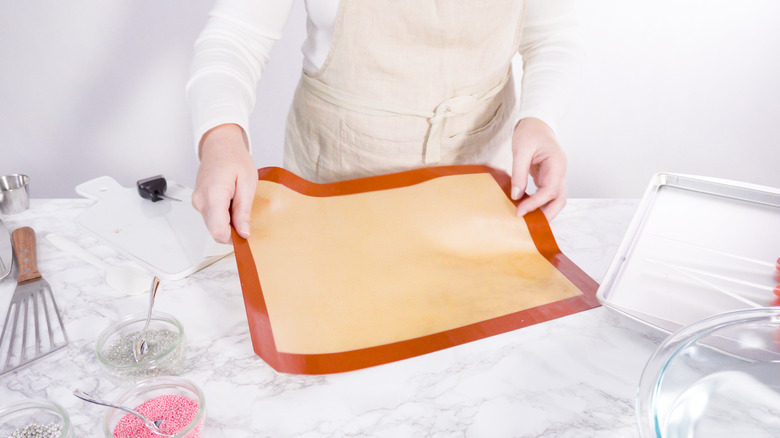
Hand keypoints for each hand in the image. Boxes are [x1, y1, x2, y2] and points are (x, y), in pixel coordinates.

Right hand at [192, 124, 256, 242]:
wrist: (220, 146)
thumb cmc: (234, 159)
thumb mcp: (247, 184)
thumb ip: (243, 211)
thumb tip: (243, 233)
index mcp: (213, 195)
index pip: (218, 231)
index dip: (234, 238)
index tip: (246, 235)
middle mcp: (201, 201)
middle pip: (215, 232)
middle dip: (232, 231)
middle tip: (246, 217)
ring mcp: (197, 202)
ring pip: (213, 226)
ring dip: (228, 223)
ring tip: (238, 205)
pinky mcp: (198, 202)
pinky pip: (211, 218)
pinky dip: (223, 217)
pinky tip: (231, 203)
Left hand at [510, 117, 567, 219]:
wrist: (536, 123)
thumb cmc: (530, 133)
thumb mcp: (521, 149)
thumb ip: (519, 173)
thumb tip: (516, 195)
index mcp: (557, 163)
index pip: (550, 189)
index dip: (535, 203)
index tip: (520, 211)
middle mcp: (560, 171)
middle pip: (560, 199)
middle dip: (547, 215)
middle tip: (529, 226)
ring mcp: (556, 175)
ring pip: (556, 200)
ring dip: (545, 211)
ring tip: (528, 220)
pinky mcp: (549, 178)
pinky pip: (548, 195)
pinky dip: (540, 204)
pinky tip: (527, 209)